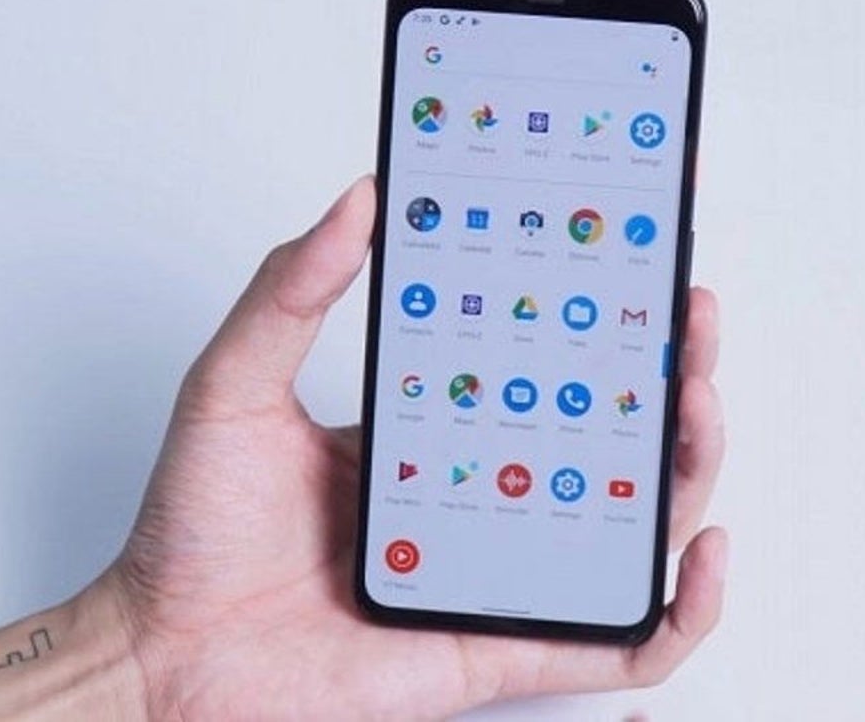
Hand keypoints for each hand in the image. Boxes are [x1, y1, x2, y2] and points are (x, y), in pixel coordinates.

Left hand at [96, 176, 728, 718]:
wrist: (166, 662)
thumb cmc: (191, 538)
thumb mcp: (233, 385)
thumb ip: (290, 292)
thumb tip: (357, 200)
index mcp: (434, 428)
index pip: (540, 356)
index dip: (599, 302)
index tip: (634, 236)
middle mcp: (483, 492)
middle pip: (609, 428)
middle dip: (667, 364)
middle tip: (684, 308)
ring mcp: (503, 569)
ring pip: (635, 519)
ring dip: (692, 459)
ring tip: (696, 400)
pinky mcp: (507, 647)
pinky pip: (621, 640)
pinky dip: (685, 609)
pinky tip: (698, 553)